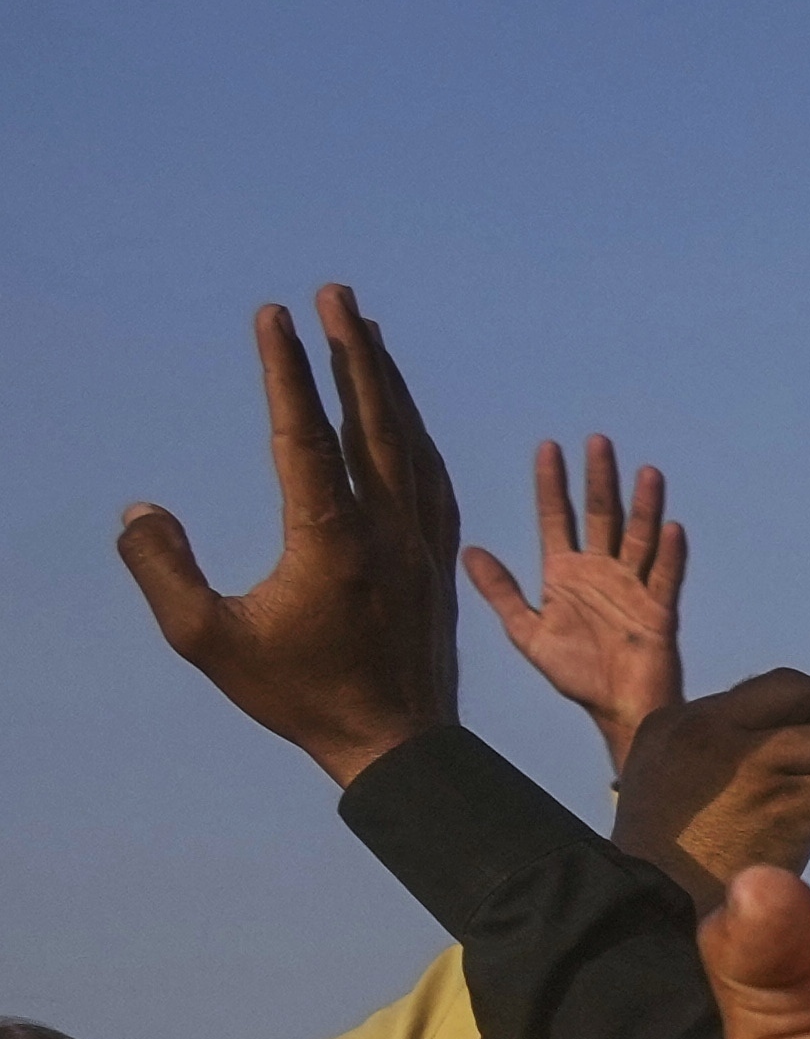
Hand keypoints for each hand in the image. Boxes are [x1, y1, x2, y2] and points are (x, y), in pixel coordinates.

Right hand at [116, 290, 464, 790]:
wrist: (401, 747)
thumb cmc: (302, 697)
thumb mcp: (210, 643)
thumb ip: (163, 573)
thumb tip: (139, 512)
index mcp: (332, 542)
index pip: (304, 436)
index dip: (287, 372)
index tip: (274, 317)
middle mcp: (386, 531)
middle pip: (372, 420)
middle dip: (351, 350)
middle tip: (334, 291)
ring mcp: (422, 543)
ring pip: (410, 442)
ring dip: (387, 381)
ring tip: (366, 329)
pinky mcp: (441, 560)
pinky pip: (432, 477)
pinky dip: (415, 432)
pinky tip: (404, 411)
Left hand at [452, 429, 681, 757]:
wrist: (619, 711)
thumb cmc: (576, 676)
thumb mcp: (527, 633)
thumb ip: (501, 592)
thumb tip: (468, 550)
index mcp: (566, 574)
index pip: (557, 517)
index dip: (552, 483)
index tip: (549, 447)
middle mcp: (601, 573)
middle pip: (601, 515)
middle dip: (598, 478)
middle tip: (597, 441)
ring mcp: (632, 589)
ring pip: (638, 538)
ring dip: (643, 505)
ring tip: (647, 471)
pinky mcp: (659, 612)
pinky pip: (665, 577)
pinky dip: (668, 554)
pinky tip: (671, 528)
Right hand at [609, 665, 809, 920]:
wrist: (656, 900)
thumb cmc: (661, 856)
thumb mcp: (663, 778)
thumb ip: (711, 750)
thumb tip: (775, 741)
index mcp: (685, 721)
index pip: (768, 687)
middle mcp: (715, 729)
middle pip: (803, 695)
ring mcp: (750, 765)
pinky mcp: (782, 805)